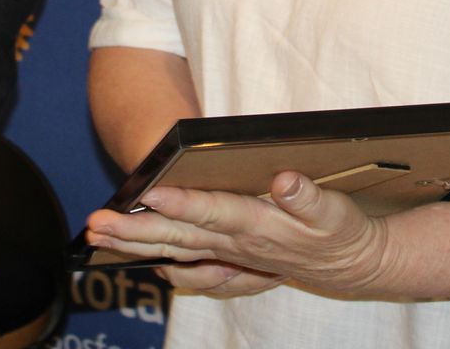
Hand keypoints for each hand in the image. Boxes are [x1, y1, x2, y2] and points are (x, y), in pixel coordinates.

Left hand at [83, 171, 388, 296]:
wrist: (351, 267)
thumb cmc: (340, 233)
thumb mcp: (334, 212)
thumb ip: (307, 197)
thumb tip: (284, 180)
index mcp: (259, 226)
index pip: (213, 212)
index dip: (182, 204)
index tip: (150, 194)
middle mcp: (238, 246)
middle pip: (179, 237)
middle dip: (135, 230)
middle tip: (98, 223)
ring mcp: (232, 257)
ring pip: (176, 252)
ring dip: (137, 245)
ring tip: (100, 236)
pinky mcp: (234, 263)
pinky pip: (192, 269)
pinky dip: (167, 266)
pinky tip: (145, 260)